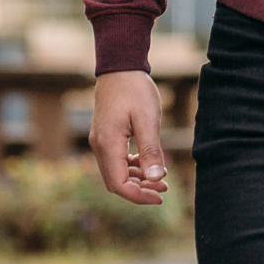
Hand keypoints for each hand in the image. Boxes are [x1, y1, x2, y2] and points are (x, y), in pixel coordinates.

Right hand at [88, 71, 169, 204]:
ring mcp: (100, 141)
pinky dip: (132, 166)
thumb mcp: (148, 119)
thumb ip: (151, 150)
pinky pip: (116, 160)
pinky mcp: (105, 136)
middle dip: (140, 190)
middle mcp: (99, 146)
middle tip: (164, 188)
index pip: (119, 185)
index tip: (161, 195)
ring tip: (161, 178)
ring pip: (116, 172)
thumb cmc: (135, 90)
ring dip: (137, 178)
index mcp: (108, 145)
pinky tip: (148, 162)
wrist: (120, 67)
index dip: (139, 195)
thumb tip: (156, 178)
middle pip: (116, 182)